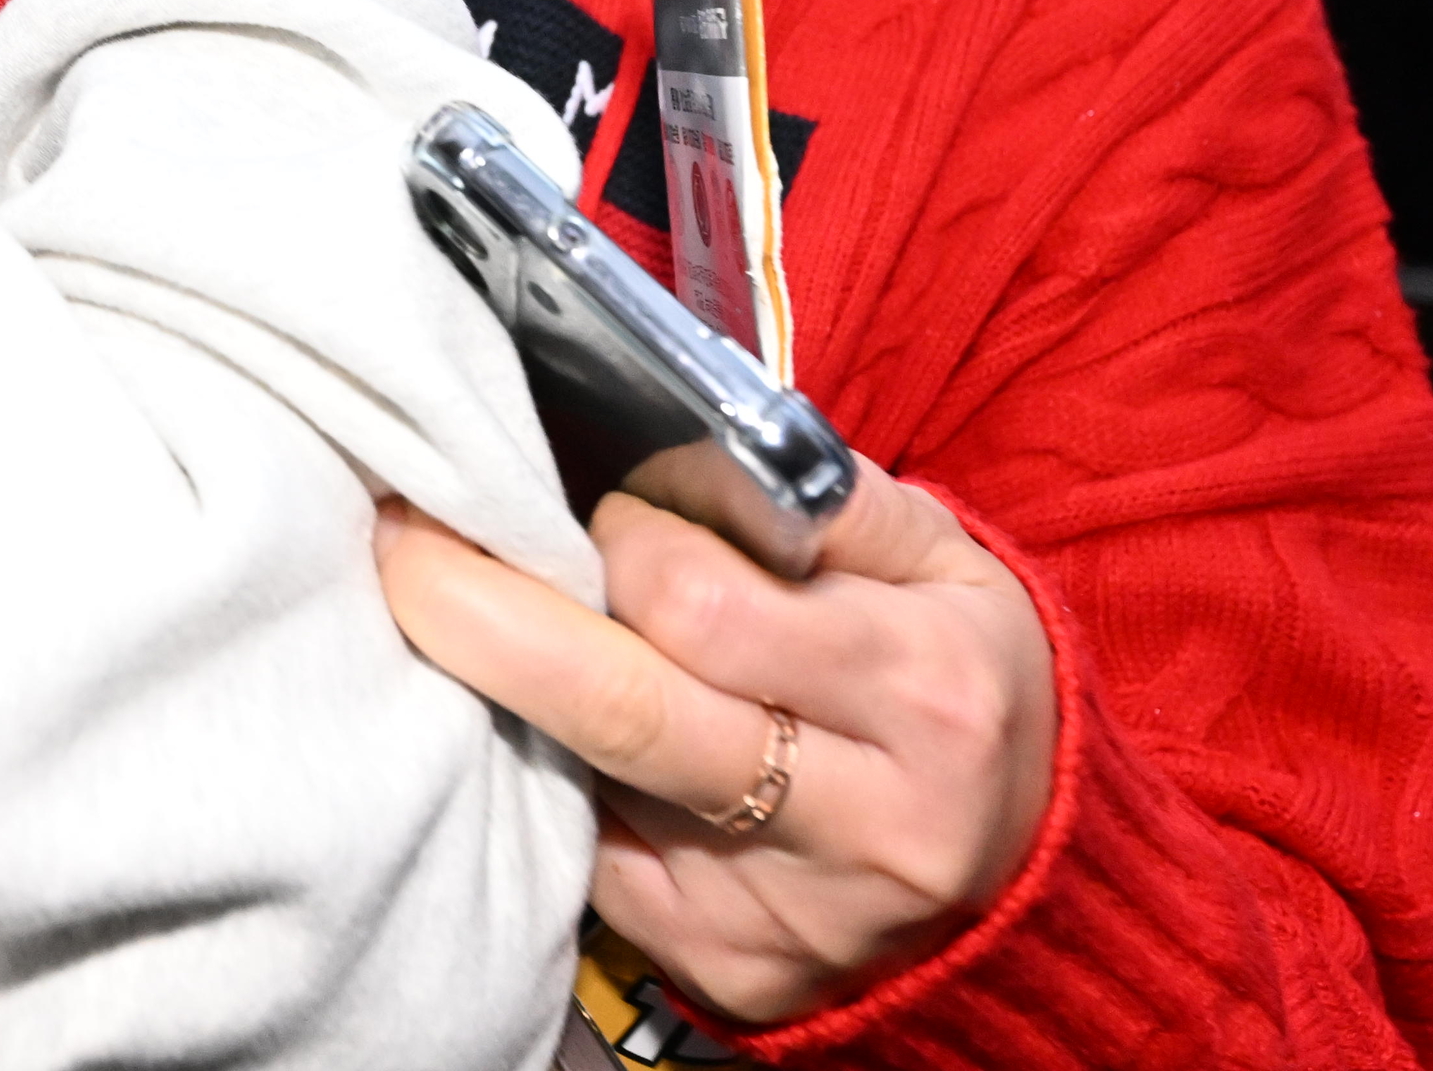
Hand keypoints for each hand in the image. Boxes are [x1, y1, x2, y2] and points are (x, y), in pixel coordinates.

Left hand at [377, 464, 1056, 1027]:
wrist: (1030, 873)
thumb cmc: (957, 676)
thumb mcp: (939, 558)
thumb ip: (809, 497)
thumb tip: (654, 456)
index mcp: (921, 691)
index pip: (697, 603)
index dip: (617, 538)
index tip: (594, 507)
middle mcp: (863, 821)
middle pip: (621, 708)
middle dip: (479, 612)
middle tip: (403, 538)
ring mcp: (789, 917)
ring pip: (592, 787)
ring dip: (516, 698)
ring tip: (472, 620)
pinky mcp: (733, 978)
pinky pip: (596, 864)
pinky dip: (564, 789)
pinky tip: (563, 738)